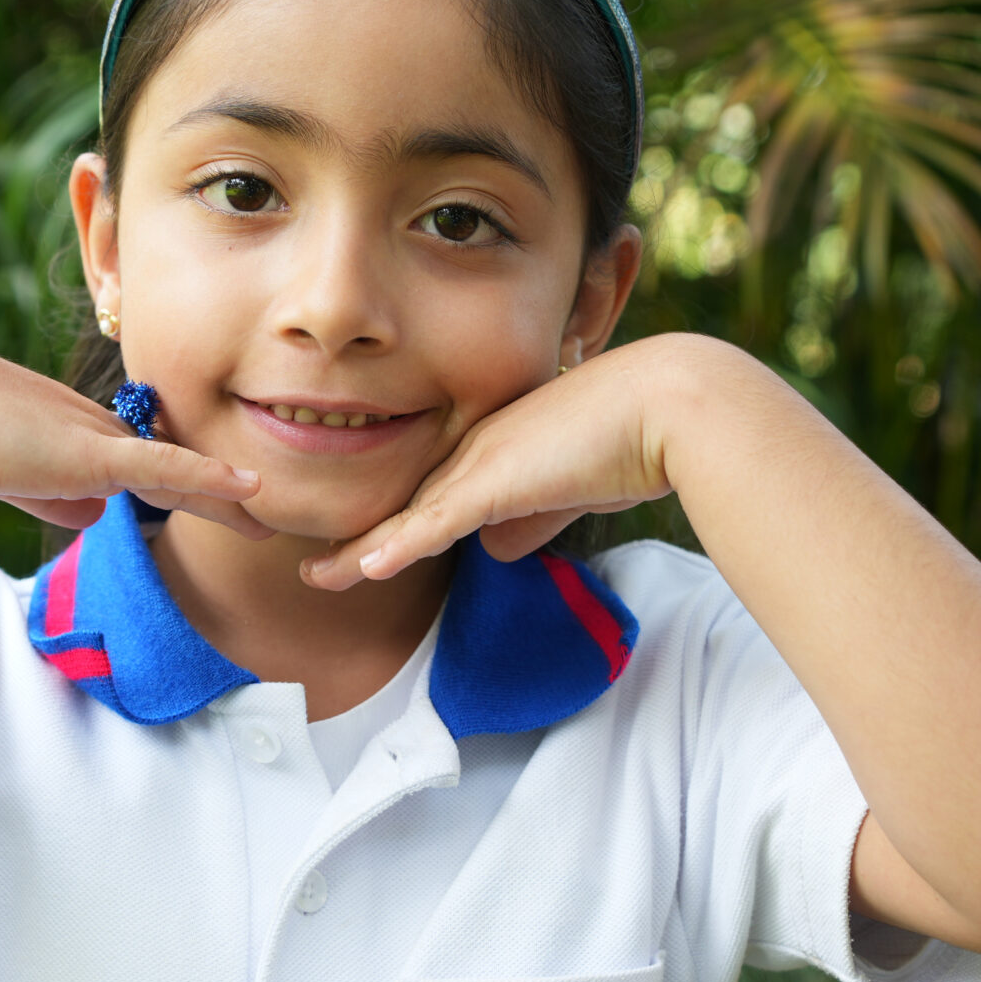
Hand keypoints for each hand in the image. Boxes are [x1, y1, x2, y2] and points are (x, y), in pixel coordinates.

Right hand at [0, 329, 271, 538]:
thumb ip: (48, 494)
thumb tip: (95, 517)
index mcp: (66, 430)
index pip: (134, 458)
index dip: (177, 479)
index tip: (210, 498)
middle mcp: (89, 426)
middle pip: (169, 463)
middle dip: (215, 490)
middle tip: (261, 510)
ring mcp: (93, 439)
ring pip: (177, 471)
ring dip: (224, 500)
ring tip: (270, 518)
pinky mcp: (90, 456)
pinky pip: (164, 470)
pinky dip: (210, 482)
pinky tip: (251, 492)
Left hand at [299, 337, 685, 589]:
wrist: (668, 406)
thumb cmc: (632, 440)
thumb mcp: (571, 488)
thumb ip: (532, 517)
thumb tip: (497, 550)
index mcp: (492, 444)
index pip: (430, 494)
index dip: (390, 523)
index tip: (356, 548)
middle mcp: (475, 448)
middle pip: (404, 504)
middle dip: (356, 536)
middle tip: (312, 562)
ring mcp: (482, 461)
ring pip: (407, 517)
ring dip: (359, 552)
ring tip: (315, 575)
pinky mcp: (498, 480)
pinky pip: (435, 522)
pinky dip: (398, 547)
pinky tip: (362, 570)